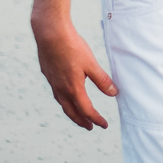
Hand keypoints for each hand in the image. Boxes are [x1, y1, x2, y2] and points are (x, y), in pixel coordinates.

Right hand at [31, 9, 116, 128]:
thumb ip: (103, 80)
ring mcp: (53, 82)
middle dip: (82, 121)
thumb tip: (114, 94)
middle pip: (72, 112)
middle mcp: (61, 89)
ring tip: (79, 115)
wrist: (50, 34)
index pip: (86, 110)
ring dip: (72, 112)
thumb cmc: (72, 48)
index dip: (96, 119)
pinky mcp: (48, 74)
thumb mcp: (91, 64)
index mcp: (73, 89)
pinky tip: (66, 95)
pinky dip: (64, 100)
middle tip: (90, 127)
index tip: (104, 125)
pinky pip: (57, 94)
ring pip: (63, 103)